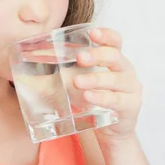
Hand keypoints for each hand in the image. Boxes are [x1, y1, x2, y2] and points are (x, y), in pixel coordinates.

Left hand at [74, 27, 142, 143]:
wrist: (109, 131)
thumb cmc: (92, 100)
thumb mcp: (81, 81)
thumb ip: (66, 69)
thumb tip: (33, 59)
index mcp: (115, 60)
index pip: (115, 41)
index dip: (106, 35)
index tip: (92, 33)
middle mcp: (126, 71)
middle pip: (115, 56)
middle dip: (96, 55)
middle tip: (79, 58)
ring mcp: (131, 89)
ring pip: (115, 79)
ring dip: (95, 79)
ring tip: (77, 82)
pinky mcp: (130, 107)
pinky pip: (116, 100)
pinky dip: (101, 97)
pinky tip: (88, 97)